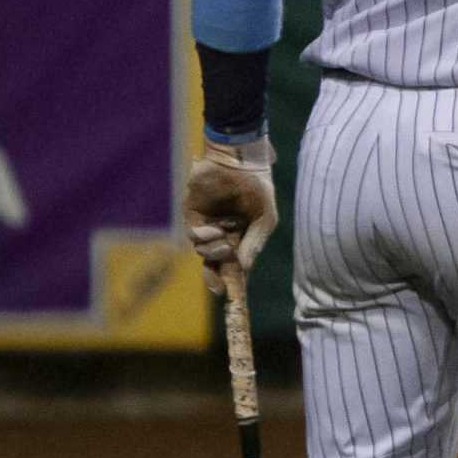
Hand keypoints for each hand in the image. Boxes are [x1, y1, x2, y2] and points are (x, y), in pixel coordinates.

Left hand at [184, 137, 277, 292]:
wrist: (238, 160)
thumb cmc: (257, 186)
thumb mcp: (265, 218)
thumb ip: (254, 244)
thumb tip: (244, 269)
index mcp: (242, 236)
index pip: (236, 264)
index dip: (233, 281)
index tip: (232, 297)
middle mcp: (224, 234)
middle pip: (215, 264)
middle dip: (215, 277)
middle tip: (220, 287)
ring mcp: (207, 225)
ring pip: (204, 253)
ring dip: (214, 254)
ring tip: (226, 244)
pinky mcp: (192, 216)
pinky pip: (194, 237)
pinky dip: (204, 239)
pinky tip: (216, 232)